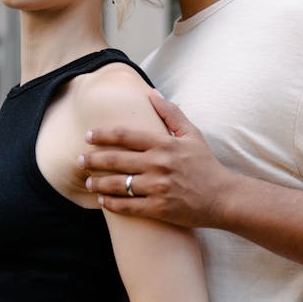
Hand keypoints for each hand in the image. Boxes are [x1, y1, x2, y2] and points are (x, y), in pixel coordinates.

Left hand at [79, 89, 228, 228]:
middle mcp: (158, 164)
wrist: (223, 197)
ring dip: (98, 183)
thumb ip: (170, 113)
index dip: (103, 135)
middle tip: (79, 160)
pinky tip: (103, 201)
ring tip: (88, 182)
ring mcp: (158, 187)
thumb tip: (151, 93)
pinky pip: (129, 206)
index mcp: (164, 144)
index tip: (88, 136)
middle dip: (93, 160)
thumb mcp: (192, 134)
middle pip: (116, 160)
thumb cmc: (205, 164)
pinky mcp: (159, 208)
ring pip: (119, 185)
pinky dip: (112, 204)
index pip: (125, 136)